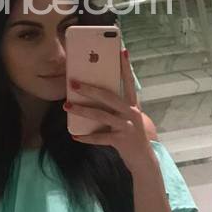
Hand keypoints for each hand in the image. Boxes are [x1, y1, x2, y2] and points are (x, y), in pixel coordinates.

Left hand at [65, 48, 153, 169]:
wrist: (143, 160)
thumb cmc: (132, 136)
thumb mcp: (128, 118)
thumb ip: (117, 107)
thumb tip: (95, 95)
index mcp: (133, 106)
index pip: (129, 82)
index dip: (125, 67)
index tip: (121, 51)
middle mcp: (131, 113)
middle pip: (109, 97)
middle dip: (90, 89)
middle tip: (73, 83)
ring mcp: (126, 127)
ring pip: (101, 115)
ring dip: (82, 110)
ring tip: (67, 106)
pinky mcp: (121, 141)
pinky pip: (100, 137)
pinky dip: (86, 137)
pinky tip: (75, 136)